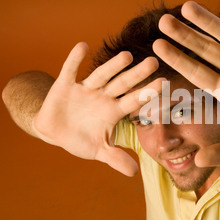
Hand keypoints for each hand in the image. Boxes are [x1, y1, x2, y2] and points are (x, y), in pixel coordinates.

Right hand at [33, 42, 163, 175]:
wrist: (54, 131)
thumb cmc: (80, 139)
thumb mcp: (98, 151)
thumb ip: (115, 159)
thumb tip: (134, 173)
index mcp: (113, 111)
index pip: (134, 101)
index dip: (147, 94)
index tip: (165, 84)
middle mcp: (103, 97)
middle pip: (123, 84)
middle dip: (137, 74)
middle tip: (154, 62)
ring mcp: (85, 89)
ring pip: (101, 75)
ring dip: (112, 67)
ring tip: (127, 56)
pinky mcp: (65, 85)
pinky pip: (70, 70)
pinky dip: (75, 59)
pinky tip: (83, 46)